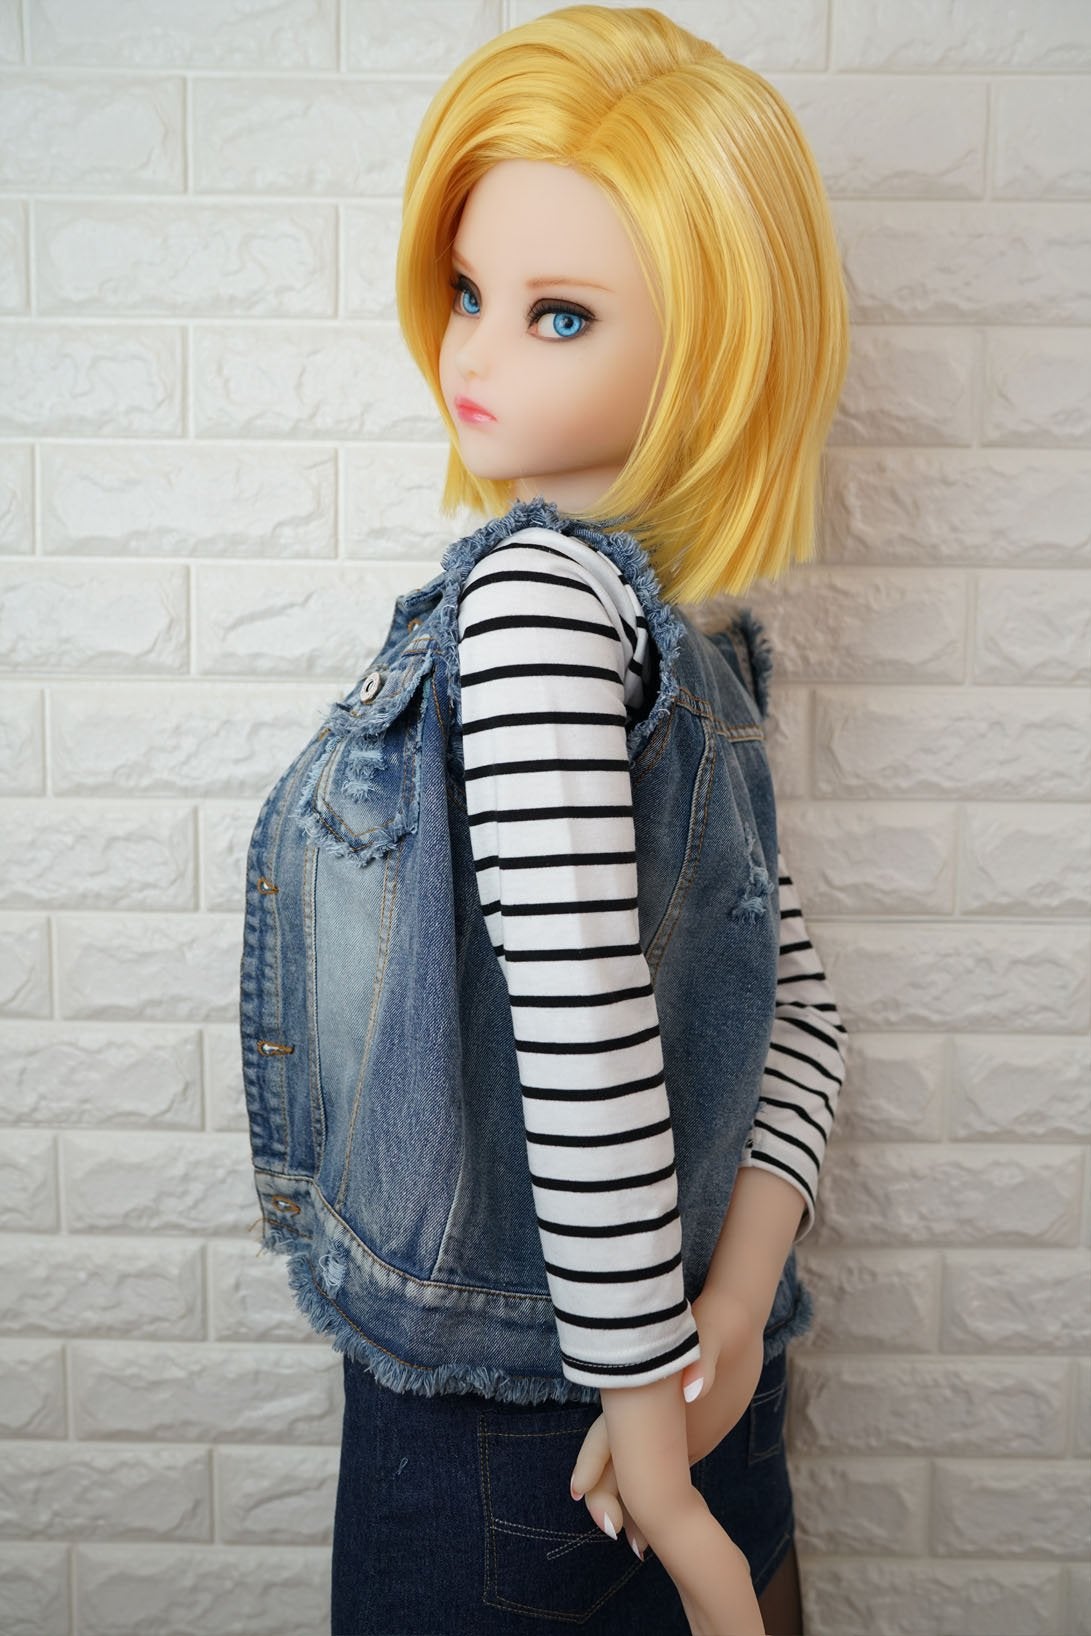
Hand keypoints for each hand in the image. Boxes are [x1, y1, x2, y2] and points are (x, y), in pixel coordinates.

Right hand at [568, 1290, 764, 1558]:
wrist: (737, 1320)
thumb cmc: (718, 1323)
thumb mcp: (711, 1337)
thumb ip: (701, 1360)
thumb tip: (693, 1389)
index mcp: (642, 1390)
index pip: (608, 1429)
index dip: (592, 1462)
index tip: (580, 1492)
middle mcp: (646, 1412)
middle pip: (613, 1458)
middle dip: (606, 1495)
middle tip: (616, 1533)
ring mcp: (663, 1427)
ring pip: (635, 1471)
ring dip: (632, 1504)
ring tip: (640, 1546)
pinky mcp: (684, 1435)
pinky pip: (664, 1472)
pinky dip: (658, 1500)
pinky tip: (662, 1529)